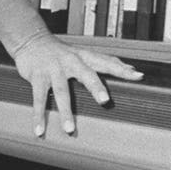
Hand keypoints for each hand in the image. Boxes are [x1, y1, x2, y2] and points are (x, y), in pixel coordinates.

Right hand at [9, 35, 142, 136]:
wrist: (31, 39)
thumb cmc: (62, 51)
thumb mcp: (84, 53)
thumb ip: (105, 62)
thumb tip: (131, 68)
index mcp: (85, 57)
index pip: (107, 62)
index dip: (122, 69)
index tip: (138, 76)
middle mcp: (71, 61)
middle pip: (86, 74)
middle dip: (95, 87)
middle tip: (105, 101)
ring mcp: (54, 69)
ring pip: (62, 91)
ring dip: (65, 111)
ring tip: (70, 129)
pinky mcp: (38, 76)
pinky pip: (39, 98)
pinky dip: (39, 115)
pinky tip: (40, 130)